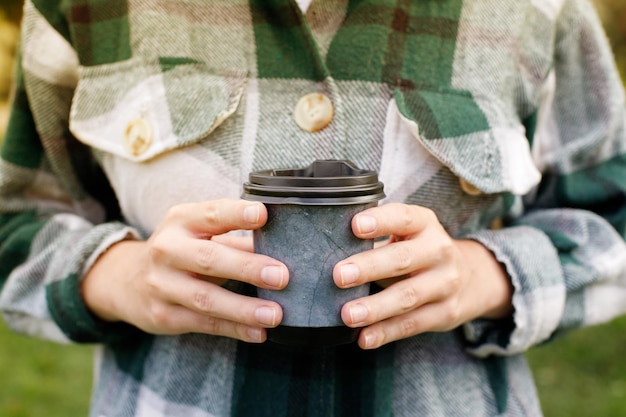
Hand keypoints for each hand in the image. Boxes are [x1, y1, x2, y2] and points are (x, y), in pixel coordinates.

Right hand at [82, 199, 288, 342]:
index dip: (236, 214)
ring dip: (243, 308)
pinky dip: (234, 329)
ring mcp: (161, 284)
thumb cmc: (180, 250)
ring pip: (206, 298)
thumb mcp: (198, 233)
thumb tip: (281, 247)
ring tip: (275, 314)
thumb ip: (235, 239)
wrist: (127, 281)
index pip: (211, 214)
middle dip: (247, 267)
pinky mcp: (163, 315)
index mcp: (181, 221)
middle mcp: (167, 250)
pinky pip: (204, 324)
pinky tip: (258, 332)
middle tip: (281, 275)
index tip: (262, 215)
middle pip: (209, 258)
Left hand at [333, 203, 512, 348]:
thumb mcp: (408, 233)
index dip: (380, 221)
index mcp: (425, 224)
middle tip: (339, 275)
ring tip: (348, 314)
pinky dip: (386, 332)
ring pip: (407, 296)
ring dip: (375, 308)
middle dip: (369, 267)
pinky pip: (412, 324)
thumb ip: (378, 235)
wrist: (471, 277)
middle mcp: (439, 251)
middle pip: (403, 259)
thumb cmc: (420, 250)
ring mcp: (445, 283)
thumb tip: (326, 245)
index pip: (403, 217)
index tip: (355, 225)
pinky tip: (364, 338)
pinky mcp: (445, 312)